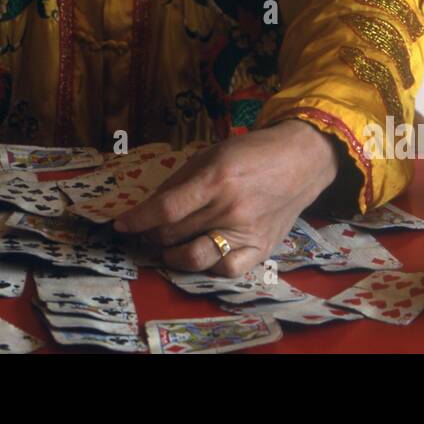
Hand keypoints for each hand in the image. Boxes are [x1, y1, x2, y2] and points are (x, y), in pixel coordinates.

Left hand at [112, 120, 341, 276]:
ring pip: (195, 258)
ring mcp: (248, 232)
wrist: (302, 161)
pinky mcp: (262, 249)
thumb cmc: (252, 152)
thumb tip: (148, 209)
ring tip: (168, 246)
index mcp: (217, 178)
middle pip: (175, 234)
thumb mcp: (211, 154)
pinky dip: (206, 267)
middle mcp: (232, 208)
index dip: (138, 220)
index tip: (121, 226)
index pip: (167, 209)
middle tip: (147, 231)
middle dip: (152, 235)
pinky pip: (225, 271)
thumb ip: (180, 182)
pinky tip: (201, 254)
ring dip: (171, 255)